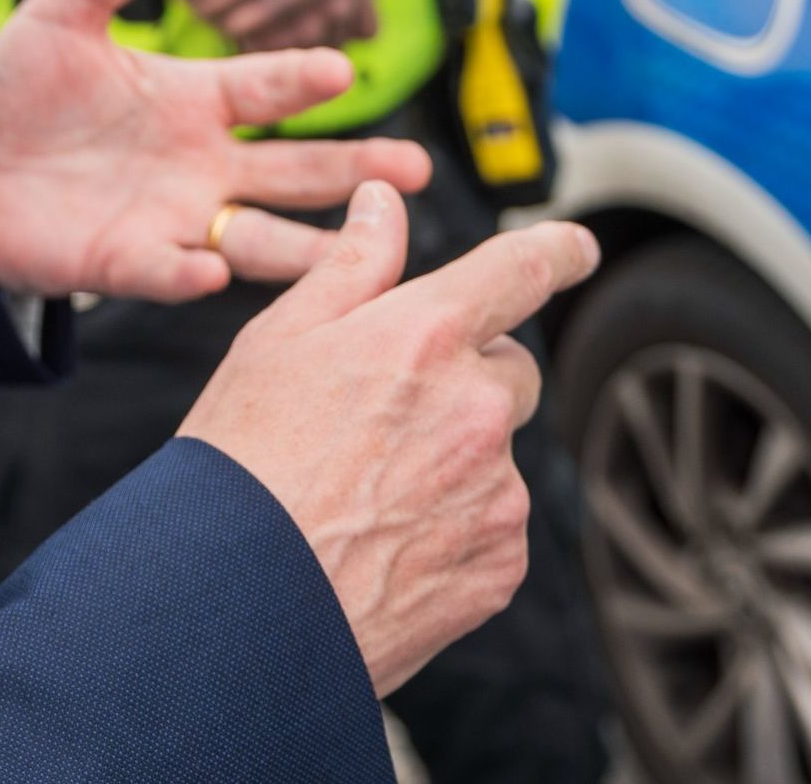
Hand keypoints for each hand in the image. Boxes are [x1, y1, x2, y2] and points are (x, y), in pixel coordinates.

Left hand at [0, 0, 430, 300]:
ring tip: (361, 251)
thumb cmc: (20, 85)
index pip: (269, 89)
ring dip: (310, 245)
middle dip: (354, 172)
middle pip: (295, 171)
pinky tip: (212, 266)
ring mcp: (174, 217)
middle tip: (413, 173)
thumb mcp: (66, 9)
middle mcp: (203, 163)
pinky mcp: (128, 262)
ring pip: (260, 237)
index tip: (344, 65)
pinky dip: (190, 270)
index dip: (303, 78)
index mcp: (197, 99)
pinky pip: (171, 270)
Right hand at [181, 183, 601, 692]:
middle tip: (385, 418)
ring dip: (456, 462)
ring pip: (497, 456)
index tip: (576, 248)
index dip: (556, 252)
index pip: (519, 271)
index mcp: (424, 338)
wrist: (235, 607)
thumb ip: (351, 266)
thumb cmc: (240, 468)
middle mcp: (477, 409)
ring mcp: (496, 493)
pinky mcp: (501, 565)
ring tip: (366, 498)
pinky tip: (385, 544)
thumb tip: (385, 203)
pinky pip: (495, 527)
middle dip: (468, 381)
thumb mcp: (276, 343)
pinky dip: (455, 530)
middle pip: (511, 372)